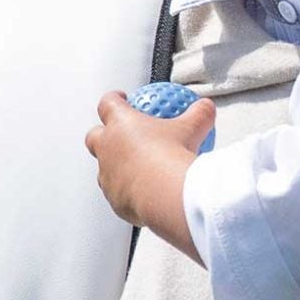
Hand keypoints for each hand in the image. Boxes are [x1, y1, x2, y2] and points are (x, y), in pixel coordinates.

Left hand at [86, 91, 213, 255]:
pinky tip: (144, 194)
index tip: (122, 99)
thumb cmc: (174, 156)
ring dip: (115, 167)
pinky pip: (118, 194)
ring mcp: (107, 175)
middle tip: (118, 136)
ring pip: (103, 169)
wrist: (168, 194)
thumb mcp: (193, 128)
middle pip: (94, 136)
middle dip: (102, 135)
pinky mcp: (114, 199)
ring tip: (134, 170)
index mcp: (120, 123)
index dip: (114, 99)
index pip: (108, 103)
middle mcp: (107, 147)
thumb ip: (198, 114)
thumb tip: (206, 108)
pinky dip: (128, 193)